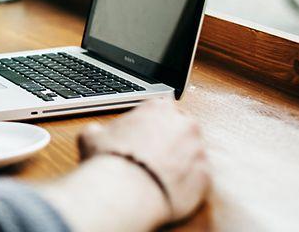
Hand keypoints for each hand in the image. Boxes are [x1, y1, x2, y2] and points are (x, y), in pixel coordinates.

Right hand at [78, 98, 209, 224]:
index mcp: (158, 107)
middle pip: (180, 128)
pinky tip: (169, 187)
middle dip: (169, 140)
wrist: (127, 191)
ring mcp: (198, 150)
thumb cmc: (110, 159)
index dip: (150, 124)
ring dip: (180, 161)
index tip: (144, 135)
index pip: (161, 109)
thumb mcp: (92, 135)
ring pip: (191, 153)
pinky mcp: (206, 176)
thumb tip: (96, 134)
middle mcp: (184, 124)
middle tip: (152, 155)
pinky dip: (186, 181)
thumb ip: (100, 130)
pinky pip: (197, 176)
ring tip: (160, 174)